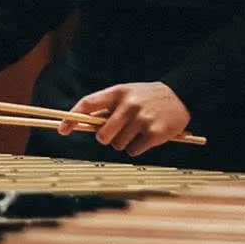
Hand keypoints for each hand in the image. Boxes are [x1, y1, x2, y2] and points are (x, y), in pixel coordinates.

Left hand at [64, 81, 189, 156]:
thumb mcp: (128, 93)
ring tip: (139, 129)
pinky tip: (148, 136)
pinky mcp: (154, 133)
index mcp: (119, 92)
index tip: (62, 129)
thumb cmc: (148, 97)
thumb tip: (82, 123)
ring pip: (118, 145)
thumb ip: (108, 106)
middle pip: (102, 136)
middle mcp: (129, 104)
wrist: (182, 95)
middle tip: (119, 131)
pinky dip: (138, 147)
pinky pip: (134, 151)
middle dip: (107, 138)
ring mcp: (142, 119)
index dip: (72, 117)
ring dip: (125, 142)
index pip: (89, 103)